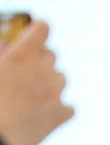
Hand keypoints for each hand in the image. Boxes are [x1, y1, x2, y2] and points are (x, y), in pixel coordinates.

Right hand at [0, 20, 73, 144]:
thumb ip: (0, 55)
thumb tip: (6, 47)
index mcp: (20, 56)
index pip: (42, 29)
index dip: (37, 31)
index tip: (31, 35)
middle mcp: (43, 70)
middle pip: (51, 55)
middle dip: (39, 60)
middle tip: (23, 72)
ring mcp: (55, 92)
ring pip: (60, 79)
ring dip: (48, 83)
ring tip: (28, 96)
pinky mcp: (61, 114)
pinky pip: (68, 106)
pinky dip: (58, 109)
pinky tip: (41, 115)